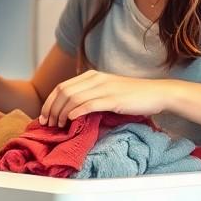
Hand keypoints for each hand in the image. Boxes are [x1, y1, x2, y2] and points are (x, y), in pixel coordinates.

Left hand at [39, 70, 169, 125]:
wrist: (157, 93)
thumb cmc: (133, 95)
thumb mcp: (108, 90)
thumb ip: (92, 94)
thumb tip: (73, 109)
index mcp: (92, 75)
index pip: (62, 86)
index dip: (49, 101)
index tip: (44, 115)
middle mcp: (96, 79)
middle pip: (64, 91)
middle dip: (51, 108)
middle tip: (47, 123)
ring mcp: (104, 88)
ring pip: (73, 98)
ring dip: (61, 113)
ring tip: (58, 125)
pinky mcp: (113, 99)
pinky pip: (89, 104)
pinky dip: (77, 112)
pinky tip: (71, 120)